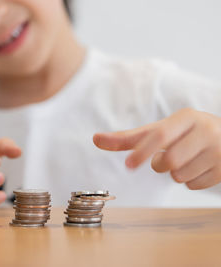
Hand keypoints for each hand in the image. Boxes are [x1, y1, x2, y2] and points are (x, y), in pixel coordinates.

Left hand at [93, 108, 220, 189]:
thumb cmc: (182, 134)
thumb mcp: (160, 131)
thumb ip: (129, 137)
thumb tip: (95, 139)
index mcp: (186, 117)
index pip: (159, 135)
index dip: (141, 151)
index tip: (128, 165)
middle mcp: (205, 130)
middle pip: (168, 160)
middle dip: (159, 164)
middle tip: (165, 157)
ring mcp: (218, 150)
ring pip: (180, 176)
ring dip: (174, 173)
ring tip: (186, 159)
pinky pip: (194, 185)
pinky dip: (190, 181)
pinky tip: (198, 167)